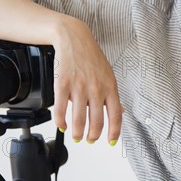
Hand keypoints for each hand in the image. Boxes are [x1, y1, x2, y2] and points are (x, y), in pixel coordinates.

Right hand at [52, 16, 122, 144]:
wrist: (74, 39)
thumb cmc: (91, 57)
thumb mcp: (108, 75)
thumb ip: (112, 95)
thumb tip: (120, 112)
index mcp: (110, 87)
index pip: (116, 115)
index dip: (114, 132)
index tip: (111, 141)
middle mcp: (96, 88)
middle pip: (96, 122)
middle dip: (93, 136)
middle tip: (90, 140)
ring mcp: (79, 87)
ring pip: (78, 120)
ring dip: (77, 133)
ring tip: (76, 136)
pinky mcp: (62, 85)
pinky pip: (60, 110)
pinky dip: (61, 122)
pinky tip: (62, 126)